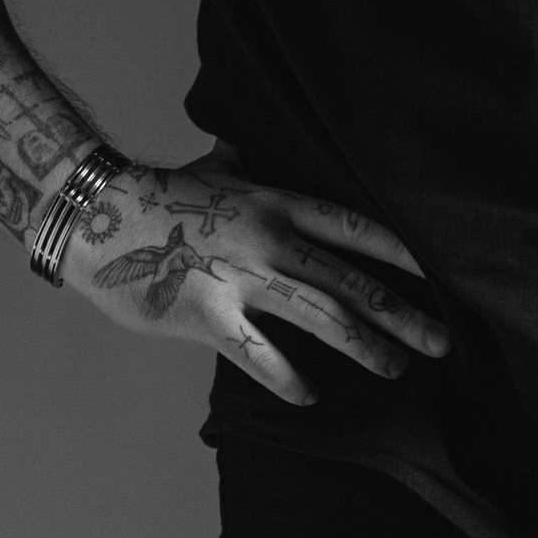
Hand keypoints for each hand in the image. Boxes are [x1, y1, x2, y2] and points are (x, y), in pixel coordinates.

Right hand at [61, 151, 450, 406]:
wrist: (95, 217)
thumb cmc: (159, 194)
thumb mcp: (215, 168)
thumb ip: (245, 162)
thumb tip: (249, 141)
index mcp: (277, 202)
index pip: (356, 226)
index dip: (401, 251)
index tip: (440, 274)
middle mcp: (270, 239)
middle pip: (353, 279)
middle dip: (402, 314)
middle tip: (442, 342)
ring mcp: (240, 277)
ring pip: (321, 316)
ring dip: (365, 346)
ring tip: (395, 368)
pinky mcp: (209, 315)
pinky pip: (260, 355)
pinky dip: (289, 378)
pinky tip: (312, 396)